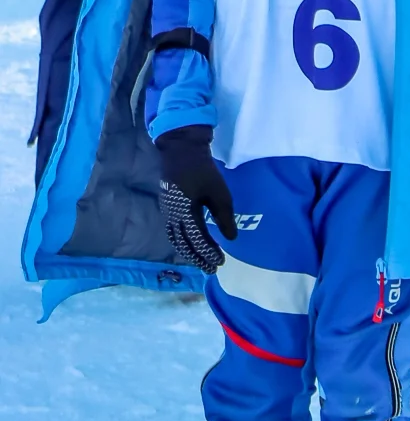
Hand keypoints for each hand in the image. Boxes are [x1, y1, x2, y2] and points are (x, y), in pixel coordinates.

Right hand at [156, 125, 235, 272]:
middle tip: (211, 268)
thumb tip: (231, 239)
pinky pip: (172, 232)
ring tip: (201, 261)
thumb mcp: (219, 193)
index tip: (220, 262)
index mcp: (186, 213)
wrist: (181, 151)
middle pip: (184, 245)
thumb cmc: (203, 171)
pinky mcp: (167, 207)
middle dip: (198, 258)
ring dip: (189, 253)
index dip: (209, 253)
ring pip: (176, 240)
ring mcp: (167, 212)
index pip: (198, 241)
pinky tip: (191, 245)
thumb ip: (224, 217)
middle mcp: (172, 216)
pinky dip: (182, 243)